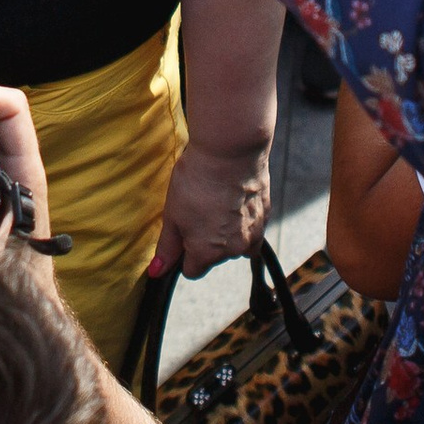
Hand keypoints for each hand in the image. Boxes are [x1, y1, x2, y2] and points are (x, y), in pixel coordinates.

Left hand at [155, 135, 269, 277]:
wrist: (230, 151)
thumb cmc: (196, 181)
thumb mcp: (172, 214)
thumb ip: (167, 247)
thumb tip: (156, 272)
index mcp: (207, 253)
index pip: (192, 270)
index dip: (183, 253)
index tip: (182, 233)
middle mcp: (233, 250)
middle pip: (215, 257)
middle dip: (206, 242)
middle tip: (198, 210)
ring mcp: (253, 233)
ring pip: (237, 245)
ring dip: (228, 233)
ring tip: (218, 204)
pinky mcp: (266, 215)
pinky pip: (253, 229)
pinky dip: (244, 220)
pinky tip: (234, 199)